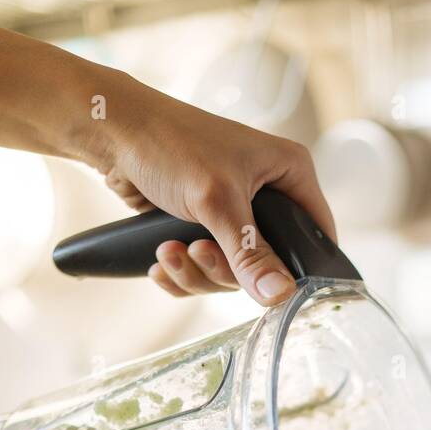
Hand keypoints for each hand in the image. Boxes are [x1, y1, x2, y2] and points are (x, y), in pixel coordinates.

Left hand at [98, 77, 334, 305]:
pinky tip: (161, 264)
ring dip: (196, 272)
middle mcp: (268, 195)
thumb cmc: (170, 143)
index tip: (274, 289)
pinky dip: (182, 274)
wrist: (113, 132)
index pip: (317, 235)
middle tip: (198, 251)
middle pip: (268, 265)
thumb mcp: (217, 201)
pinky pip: (205, 271)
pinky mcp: (205, 228)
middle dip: (226, 269)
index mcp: (288, 173)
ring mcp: (235, 214)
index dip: (301, 269)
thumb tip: (280, 296)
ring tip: (169, 252)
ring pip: (233, 273)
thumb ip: (250, 254)